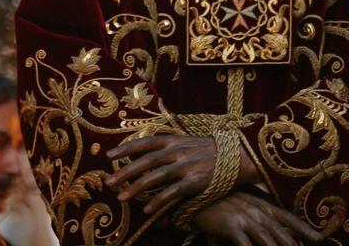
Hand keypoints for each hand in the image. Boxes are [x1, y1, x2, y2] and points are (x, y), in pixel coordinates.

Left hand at [105, 135, 259, 213]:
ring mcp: (186, 166)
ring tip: (121, 197)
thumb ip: (171, 145)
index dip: (126, 149)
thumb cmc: (212, 150)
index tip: (109, 156)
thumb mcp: (189, 141)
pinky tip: (147, 209)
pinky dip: (158, 201)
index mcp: (174, 139)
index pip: (145, 142)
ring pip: (155, 177)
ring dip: (136, 188)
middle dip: (124, 171)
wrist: (241, 155)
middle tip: (108, 181)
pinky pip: (172, 193)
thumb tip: (150, 152)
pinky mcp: (195, 182)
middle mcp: (177, 151)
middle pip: (145, 161)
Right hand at [195, 193, 320, 245]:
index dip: (304, 229)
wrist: (196, 193)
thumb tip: (274, 228)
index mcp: (262, 204)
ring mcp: (245, 217)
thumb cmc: (221, 199)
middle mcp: (257, 210)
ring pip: (268, 240)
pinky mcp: (231, 225)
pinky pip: (245, 244)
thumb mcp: (243, 203)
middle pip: (282, 233)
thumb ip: (259, 213)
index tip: (318, 239)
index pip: (288, 217)